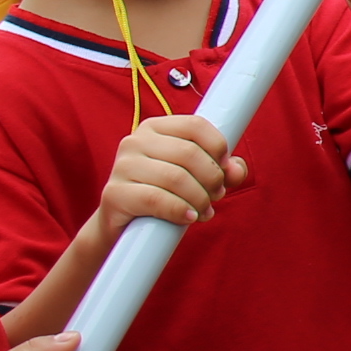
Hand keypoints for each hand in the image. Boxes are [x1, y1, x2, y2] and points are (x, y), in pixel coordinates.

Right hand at [93, 114, 240, 244]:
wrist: (125, 225)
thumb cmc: (166, 194)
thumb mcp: (196, 178)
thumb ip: (223, 170)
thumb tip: (236, 170)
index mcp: (155, 128)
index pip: (195, 125)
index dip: (218, 148)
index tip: (224, 168)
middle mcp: (135, 141)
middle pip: (189, 153)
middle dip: (212, 178)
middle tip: (215, 196)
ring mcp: (122, 166)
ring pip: (175, 177)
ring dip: (199, 198)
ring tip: (203, 210)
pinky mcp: (114, 194)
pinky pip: (155, 199)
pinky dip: (179, 210)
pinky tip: (188, 217)